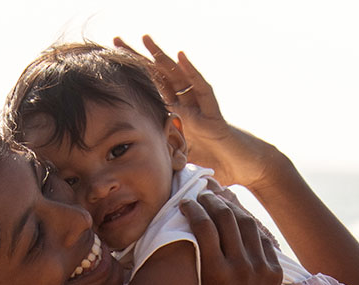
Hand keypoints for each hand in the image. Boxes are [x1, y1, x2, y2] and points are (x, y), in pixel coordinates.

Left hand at [113, 35, 280, 190]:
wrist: (248, 169)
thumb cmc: (221, 166)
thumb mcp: (185, 163)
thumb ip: (168, 159)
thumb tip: (145, 170)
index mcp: (180, 118)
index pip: (153, 93)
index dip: (134, 81)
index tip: (111, 67)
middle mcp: (189, 108)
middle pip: (161, 78)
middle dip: (140, 60)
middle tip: (117, 41)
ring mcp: (202, 109)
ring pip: (180, 78)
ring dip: (162, 58)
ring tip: (145, 38)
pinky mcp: (215, 115)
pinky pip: (203, 91)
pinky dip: (192, 73)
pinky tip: (180, 57)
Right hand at [180, 193, 281, 284]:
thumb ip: (180, 275)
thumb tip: (166, 246)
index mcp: (215, 273)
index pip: (204, 226)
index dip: (194, 209)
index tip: (186, 202)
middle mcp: (240, 266)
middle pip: (227, 218)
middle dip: (213, 202)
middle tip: (204, 195)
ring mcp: (260, 267)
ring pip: (248, 223)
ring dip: (233, 208)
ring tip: (222, 201)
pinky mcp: (274, 270)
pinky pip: (263, 238)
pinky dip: (250, 225)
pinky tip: (240, 220)